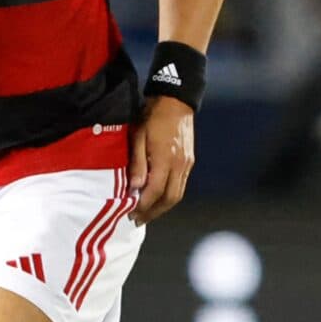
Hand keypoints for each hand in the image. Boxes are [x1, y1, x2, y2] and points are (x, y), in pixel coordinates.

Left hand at [129, 96, 194, 224]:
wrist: (175, 101)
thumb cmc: (152, 116)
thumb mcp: (138, 137)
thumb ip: (137, 164)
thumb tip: (134, 188)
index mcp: (166, 159)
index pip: (155, 191)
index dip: (143, 205)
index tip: (131, 213)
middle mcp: (180, 165)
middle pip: (169, 199)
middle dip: (153, 212)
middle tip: (138, 220)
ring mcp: (187, 164)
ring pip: (177, 195)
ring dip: (162, 207)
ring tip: (147, 213)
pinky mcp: (189, 162)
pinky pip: (180, 186)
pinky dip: (169, 196)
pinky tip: (158, 198)